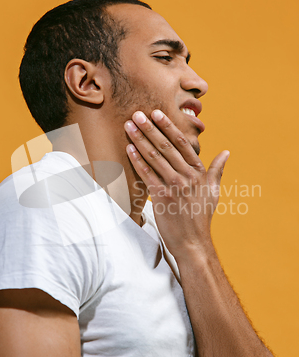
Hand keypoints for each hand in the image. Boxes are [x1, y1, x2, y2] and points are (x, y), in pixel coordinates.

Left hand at [124, 109, 229, 257]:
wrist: (193, 242)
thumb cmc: (201, 217)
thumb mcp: (213, 192)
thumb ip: (216, 170)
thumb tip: (227, 152)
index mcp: (199, 173)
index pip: (183, 144)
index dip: (169, 127)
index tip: (157, 114)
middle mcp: (187, 177)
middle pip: (166, 147)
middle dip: (151, 129)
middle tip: (138, 113)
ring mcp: (174, 186)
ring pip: (155, 158)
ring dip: (140, 140)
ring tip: (129, 126)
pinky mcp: (161, 197)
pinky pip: (147, 175)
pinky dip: (137, 161)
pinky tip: (129, 148)